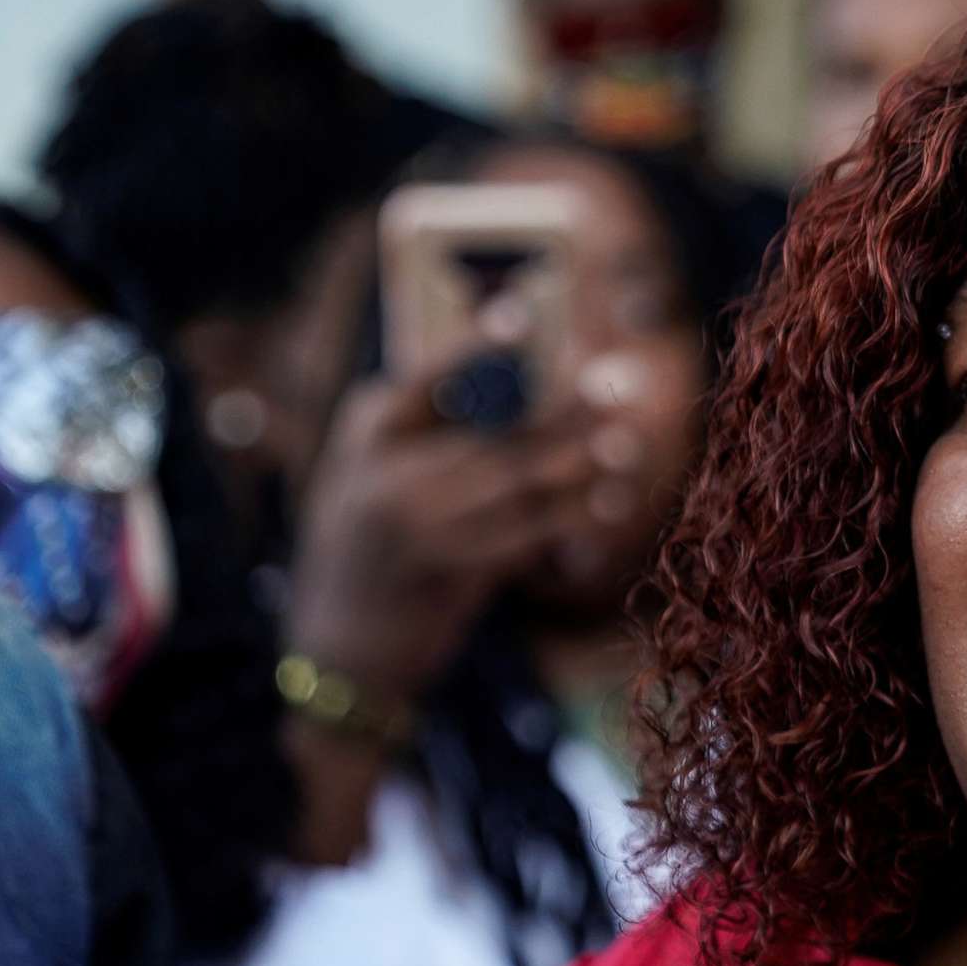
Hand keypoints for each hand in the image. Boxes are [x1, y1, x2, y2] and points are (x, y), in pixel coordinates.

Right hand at [283, 373, 599, 717]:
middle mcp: (387, 471)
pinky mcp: (449, 570)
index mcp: (366, 434)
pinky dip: (573, 515)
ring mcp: (417, 522)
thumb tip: (524, 383)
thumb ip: (425, 435)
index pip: (431, 375)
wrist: (341, 652)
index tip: (525, 312)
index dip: (480, 343)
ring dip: (582, 459)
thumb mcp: (368, 479)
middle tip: (620, 382)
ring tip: (626, 444)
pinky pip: (528, 531)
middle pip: (496, 424)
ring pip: (521, 476)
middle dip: (565, 403)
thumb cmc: (369, 552)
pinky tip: (608, 502)